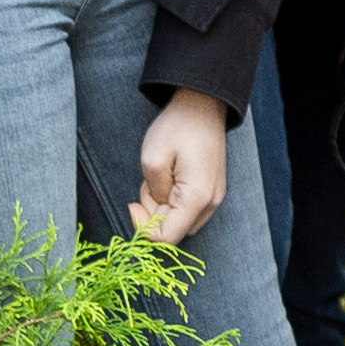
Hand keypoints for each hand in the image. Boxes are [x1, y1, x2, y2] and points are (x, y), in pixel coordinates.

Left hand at [134, 87, 233, 245]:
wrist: (202, 107)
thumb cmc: (178, 128)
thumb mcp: (152, 159)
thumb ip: (151, 194)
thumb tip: (152, 212)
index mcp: (197, 198)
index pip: (166, 238)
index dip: (142, 228)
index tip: (131, 204)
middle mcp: (210, 203)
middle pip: (172, 230)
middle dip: (152, 212)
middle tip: (150, 181)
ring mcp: (213, 198)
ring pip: (177, 220)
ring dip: (161, 204)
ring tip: (161, 174)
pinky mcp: (211, 192)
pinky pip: (185, 209)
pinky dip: (171, 199)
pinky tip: (171, 177)